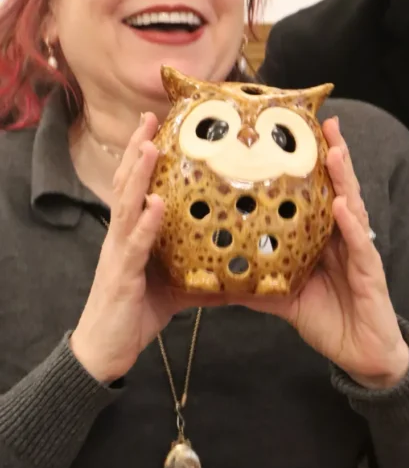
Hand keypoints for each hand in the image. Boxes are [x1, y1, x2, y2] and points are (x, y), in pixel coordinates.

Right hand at [70, 114, 203, 382]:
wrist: (106, 350)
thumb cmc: (138, 313)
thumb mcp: (178, 288)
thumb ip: (204, 275)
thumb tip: (243, 274)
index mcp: (134, 233)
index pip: (138, 185)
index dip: (145, 154)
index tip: (157, 124)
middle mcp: (123, 235)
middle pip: (128, 183)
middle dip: (139, 149)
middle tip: (150, 117)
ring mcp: (120, 252)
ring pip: (127, 205)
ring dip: (139, 175)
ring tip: (152, 147)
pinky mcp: (122, 274)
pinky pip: (136, 244)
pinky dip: (146, 222)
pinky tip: (155, 205)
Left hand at [226, 117, 408, 389]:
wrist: (361, 356)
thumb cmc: (327, 319)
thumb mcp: (285, 298)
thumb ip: (258, 283)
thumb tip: (219, 276)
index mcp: (324, 239)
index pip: (317, 194)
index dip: (309, 166)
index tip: (295, 134)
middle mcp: (344, 237)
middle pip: (338, 189)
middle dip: (333, 155)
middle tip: (324, 123)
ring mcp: (359, 251)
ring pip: (353, 207)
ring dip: (344, 179)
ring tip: (334, 151)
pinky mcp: (370, 272)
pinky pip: (360, 245)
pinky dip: (352, 225)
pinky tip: (344, 207)